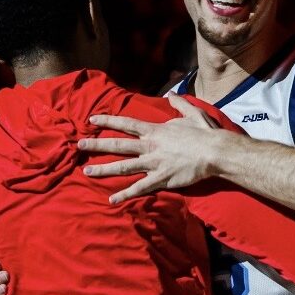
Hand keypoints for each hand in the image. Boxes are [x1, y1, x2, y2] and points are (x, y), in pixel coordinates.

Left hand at [79, 93, 224, 203]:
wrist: (215, 152)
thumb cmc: (205, 133)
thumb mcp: (192, 113)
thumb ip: (179, 104)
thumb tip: (171, 94)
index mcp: (155, 131)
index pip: (126, 124)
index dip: (108, 121)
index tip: (92, 119)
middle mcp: (149, 147)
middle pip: (118, 145)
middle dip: (96, 145)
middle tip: (79, 145)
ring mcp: (153, 164)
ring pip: (123, 167)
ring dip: (104, 169)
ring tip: (87, 172)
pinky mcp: (161, 179)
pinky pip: (139, 188)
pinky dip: (125, 194)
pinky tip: (112, 199)